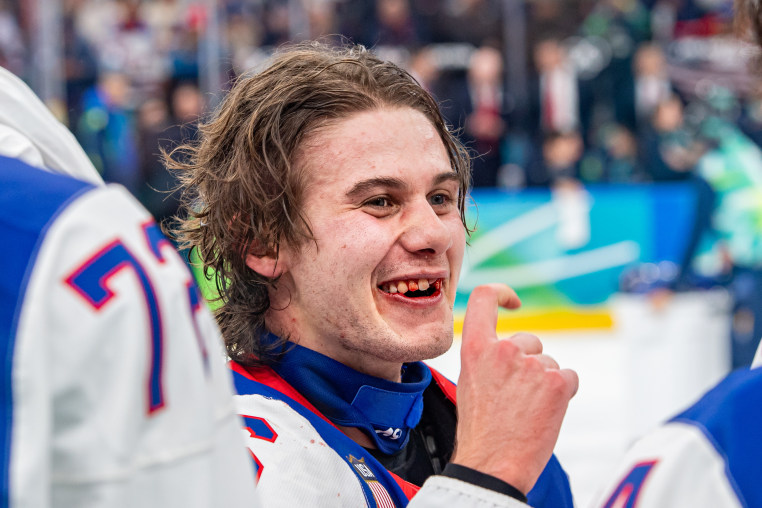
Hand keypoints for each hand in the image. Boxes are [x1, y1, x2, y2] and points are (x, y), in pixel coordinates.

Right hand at [451, 283, 578, 493]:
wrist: (493, 464)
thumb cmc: (480, 428)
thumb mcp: (470, 380)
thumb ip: (488, 356)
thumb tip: (512, 346)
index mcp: (475, 347)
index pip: (484, 297)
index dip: (503, 293)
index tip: (514, 302)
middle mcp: (504, 350)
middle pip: (528, 341)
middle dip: (529, 363)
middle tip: (518, 397)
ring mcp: (533, 365)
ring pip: (549, 363)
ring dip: (544, 382)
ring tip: (527, 410)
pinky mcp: (558, 382)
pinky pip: (568, 377)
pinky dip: (562, 393)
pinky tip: (545, 413)